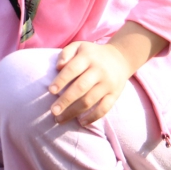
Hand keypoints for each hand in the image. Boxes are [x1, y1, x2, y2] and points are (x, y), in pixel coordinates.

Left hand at [50, 23, 168, 124]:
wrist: (120, 58)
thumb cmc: (91, 54)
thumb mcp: (79, 46)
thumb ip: (66, 53)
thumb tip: (58, 67)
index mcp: (87, 58)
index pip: (73, 69)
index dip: (61, 80)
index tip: (50, 91)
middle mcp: (99, 71)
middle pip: (81, 87)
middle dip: (65, 100)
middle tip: (53, 111)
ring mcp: (108, 84)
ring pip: (90, 100)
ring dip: (74, 112)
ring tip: (60, 119)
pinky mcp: (115, 94)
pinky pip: (104, 108)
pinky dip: (93, 117)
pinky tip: (81, 122)